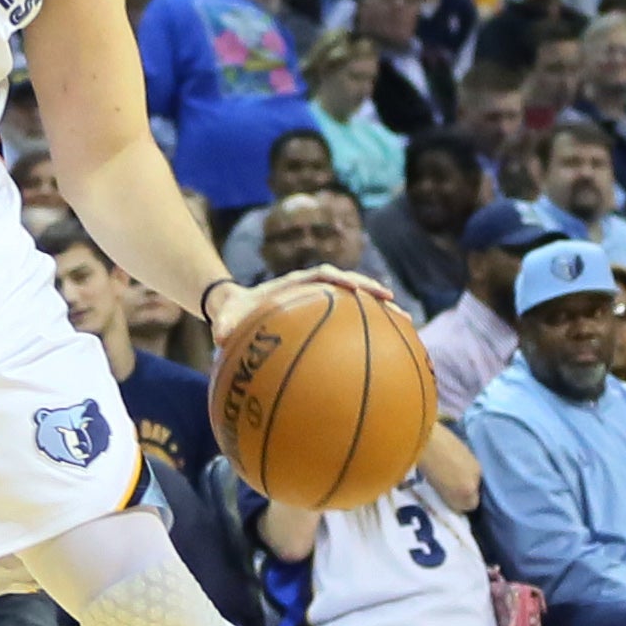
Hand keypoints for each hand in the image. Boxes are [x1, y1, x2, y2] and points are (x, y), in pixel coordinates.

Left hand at [206, 265, 395, 348]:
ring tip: (406, 324)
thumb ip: (225, 324)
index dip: (339, 279)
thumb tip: (219, 338)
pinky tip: (388, 351)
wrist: (239, 308)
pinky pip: (352, 322)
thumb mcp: (228, 316)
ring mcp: (323, 301)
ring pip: (358, 303)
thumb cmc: (236, 312)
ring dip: (381, 311)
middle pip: (350, 284)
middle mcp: (314, 288)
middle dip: (372, 292)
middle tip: (394, 302)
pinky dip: (371, 331)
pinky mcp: (327, 316)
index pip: (321, 274)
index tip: (354, 288)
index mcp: (295, 283)